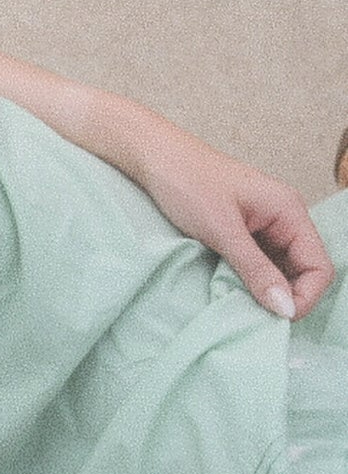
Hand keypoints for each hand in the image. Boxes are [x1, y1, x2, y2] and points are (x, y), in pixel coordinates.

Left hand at [119, 110, 333, 320]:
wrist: (154, 155)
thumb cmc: (187, 181)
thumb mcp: (222, 229)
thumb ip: (255, 269)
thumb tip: (285, 308)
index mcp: (290, 212)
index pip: (319, 267)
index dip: (304, 297)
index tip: (273, 318)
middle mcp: (285, 219)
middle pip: (303, 272)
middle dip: (284, 297)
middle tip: (253, 316)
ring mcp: (265, 225)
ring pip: (280, 271)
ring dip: (265, 290)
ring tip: (239, 304)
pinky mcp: (244, 231)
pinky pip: (259, 263)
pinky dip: (249, 280)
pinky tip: (230, 289)